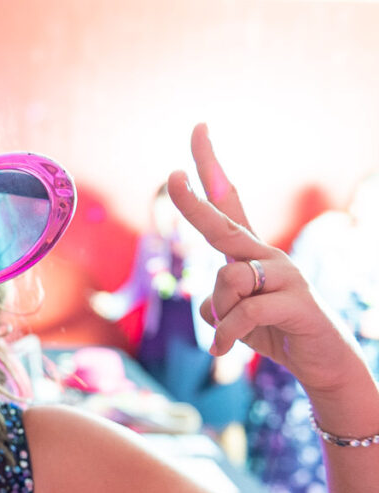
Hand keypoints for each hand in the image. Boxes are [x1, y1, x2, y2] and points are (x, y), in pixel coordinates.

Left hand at [167, 124, 359, 394]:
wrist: (323, 364)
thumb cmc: (272, 335)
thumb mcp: (232, 319)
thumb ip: (216, 303)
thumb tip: (208, 305)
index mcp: (250, 253)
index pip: (228, 201)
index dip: (211, 166)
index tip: (198, 128)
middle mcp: (268, 255)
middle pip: (221, 226)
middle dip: (192, 205)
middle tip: (170, 177)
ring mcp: (285, 276)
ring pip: (226, 281)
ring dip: (219, 314)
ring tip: (231, 336)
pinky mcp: (295, 304)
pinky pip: (241, 313)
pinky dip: (226, 336)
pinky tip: (225, 351)